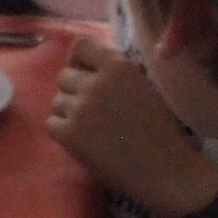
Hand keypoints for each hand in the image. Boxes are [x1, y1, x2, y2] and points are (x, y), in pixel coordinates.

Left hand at [47, 37, 217, 217]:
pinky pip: (51, 123)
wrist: (166, 171)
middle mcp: (95, 82)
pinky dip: (62, 132)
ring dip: (68, 112)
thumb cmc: (161, 131)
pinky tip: (84, 141)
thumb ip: (115, 73)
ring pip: (56, 101)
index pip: (80, 46)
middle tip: (92, 110)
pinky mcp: (69, 134)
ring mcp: (80, 108)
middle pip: (64, 76)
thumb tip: (87, 68)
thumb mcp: (143, 87)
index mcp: (119, 66)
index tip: (86, 74)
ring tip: (91, 128)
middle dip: (74, 90)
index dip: (79, 61)